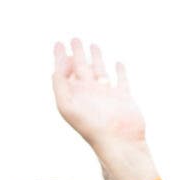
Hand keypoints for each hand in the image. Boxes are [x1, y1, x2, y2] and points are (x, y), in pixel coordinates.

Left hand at [51, 39, 149, 156]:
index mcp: (75, 94)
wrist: (118, 141)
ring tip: (93, 45)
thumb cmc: (90, 127)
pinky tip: (118, 63)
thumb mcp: (67, 106)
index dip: (60, 58)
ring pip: (100, 71)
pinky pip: (122, 80)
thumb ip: (59, 86)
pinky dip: (120, 71)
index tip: (58, 43)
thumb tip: (55, 69)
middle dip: (77, 53)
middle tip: (74, 39)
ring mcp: (107, 94)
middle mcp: (90, 93)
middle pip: (82, 68)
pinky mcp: (124, 97)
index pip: (65, 72)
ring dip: (96, 58)